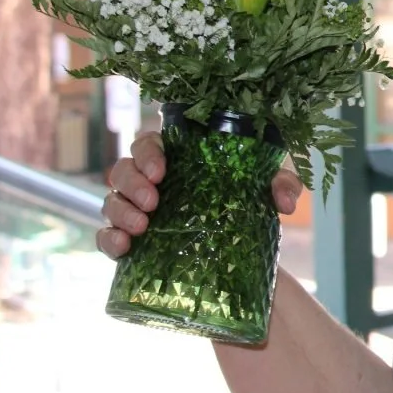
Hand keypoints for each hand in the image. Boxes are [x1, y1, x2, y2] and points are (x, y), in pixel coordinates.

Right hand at [98, 131, 304, 257]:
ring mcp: (136, 210)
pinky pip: (105, 236)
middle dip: (132, 183)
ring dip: (119, 212)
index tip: (161, 171)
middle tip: (153, 202)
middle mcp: (150, 182)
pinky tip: (123, 248)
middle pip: (122, 169)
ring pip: (111, 200)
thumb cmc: (248, 203)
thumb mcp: (268, 189)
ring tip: (143, 227)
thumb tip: (286, 201)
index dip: (147, 153)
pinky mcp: (132, 240)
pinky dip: (108, 240)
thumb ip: (283, 184)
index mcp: (177, 158)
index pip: (148, 143)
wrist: (242, 249)